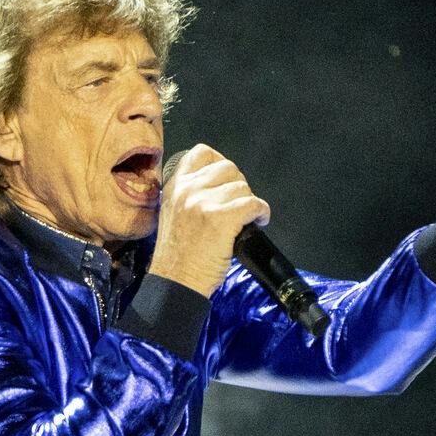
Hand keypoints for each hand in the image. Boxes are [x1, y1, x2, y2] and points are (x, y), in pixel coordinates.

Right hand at [150, 144, 270, 297]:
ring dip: (250, 201)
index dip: (221, 163)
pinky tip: (260, 221)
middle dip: (238, 185)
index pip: (202, 153)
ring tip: (248, 217)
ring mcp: (204, 203)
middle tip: (239, 205)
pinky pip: (253, 203)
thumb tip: (221, 188)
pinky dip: (262, 212)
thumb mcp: (173, 216)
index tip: (228, 181)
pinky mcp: (221, 218)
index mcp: (175, 187)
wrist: (176, 282)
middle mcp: (188, 190)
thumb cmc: (177, 258)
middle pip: (228, 167)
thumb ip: (190, 197)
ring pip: (242, 186)